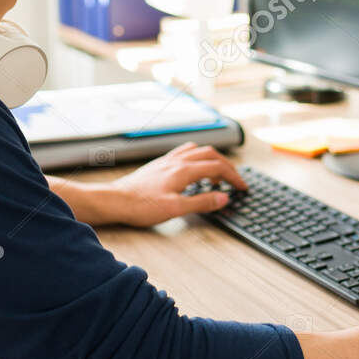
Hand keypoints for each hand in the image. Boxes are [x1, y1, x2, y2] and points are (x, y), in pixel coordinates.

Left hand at [100, 142, 248, 226]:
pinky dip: (197, 158)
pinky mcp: (160, 164)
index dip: (234, 177)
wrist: (116, 200)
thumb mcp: (176, 208)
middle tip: (236, 181)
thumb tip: (223, 198)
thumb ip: (202, 202)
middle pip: (211, 155)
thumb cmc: (141, 206)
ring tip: (218, 175)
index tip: (242, 187)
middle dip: (228, 166)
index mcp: (184, 170)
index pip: (218, 168)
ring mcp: (168, 160)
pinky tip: (194, 170)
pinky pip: (185, 153)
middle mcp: (177, 161)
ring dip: (213, 159)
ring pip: (198, 150)